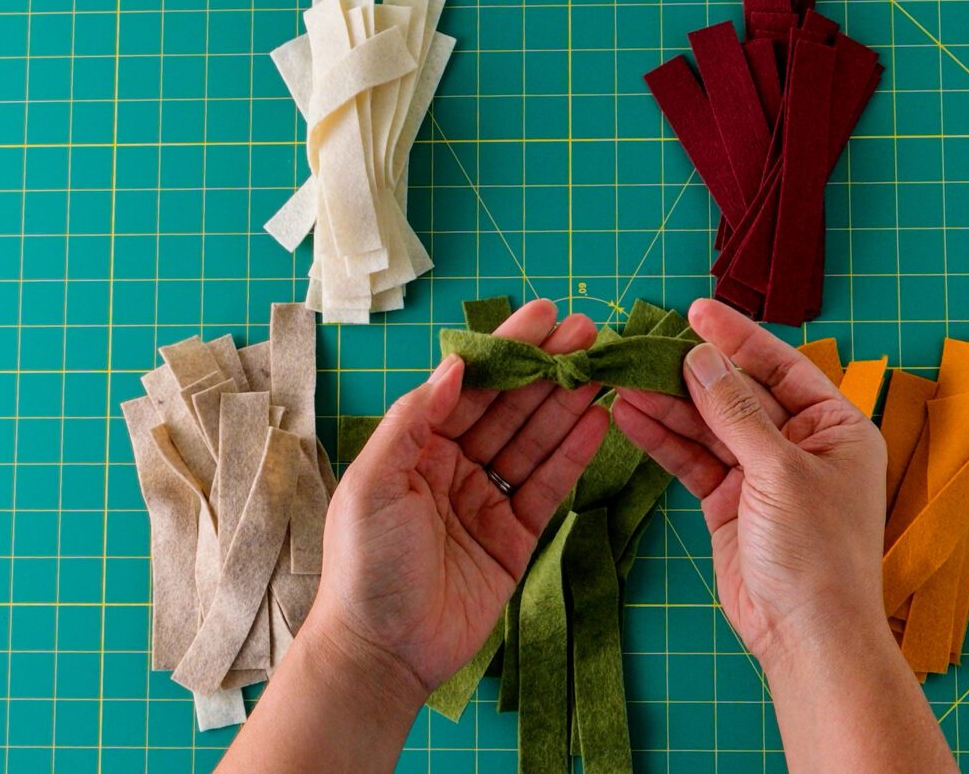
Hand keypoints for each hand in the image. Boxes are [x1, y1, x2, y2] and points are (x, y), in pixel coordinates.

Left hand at [310, 299, 608, 697]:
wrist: (382, 651)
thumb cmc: (364, 566)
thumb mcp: (373, 483)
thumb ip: (412, 422)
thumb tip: (454, 366)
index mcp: (416, 447)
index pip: (469, 385)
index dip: (508, 351)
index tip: (545, 316)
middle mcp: (454, 465)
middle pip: (510, 407)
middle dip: (548, 368)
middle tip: (590, 332)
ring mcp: (487, 500)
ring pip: (535, 441)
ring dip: (568, 404)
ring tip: (604, 369)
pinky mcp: (515, 537)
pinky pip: (548, 487)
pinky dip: (574, 454)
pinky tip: (599, 421)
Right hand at [612, 299, 887, 663]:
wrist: (806, 636)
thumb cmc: (816, 553)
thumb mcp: (780, 471)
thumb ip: (736, 412)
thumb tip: (701, 358)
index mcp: (835, 427)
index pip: (781, 366)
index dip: (738, 337)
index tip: (696, 311)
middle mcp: (799, 443)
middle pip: (738, 393)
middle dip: (692, 373)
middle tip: (644, 349)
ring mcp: (762, 473)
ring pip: (709, 426)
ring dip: (668, 405)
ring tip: (623, 381)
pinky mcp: (730, 501)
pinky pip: (694, 460)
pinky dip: (664, 441)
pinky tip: (631, 417)